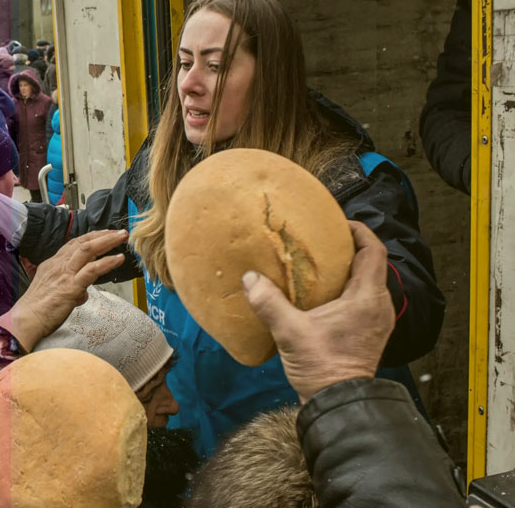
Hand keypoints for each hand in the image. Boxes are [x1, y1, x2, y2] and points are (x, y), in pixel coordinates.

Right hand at [0, 229, 127, 350]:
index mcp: (52, 264)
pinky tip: (118, 258)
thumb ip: (69, 288)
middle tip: (118, 232)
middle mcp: (58, 264)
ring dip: (108, 241)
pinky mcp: (71, 286)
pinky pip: (92, 270)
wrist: (26, 320)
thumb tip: (82, 292)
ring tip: (122, 237)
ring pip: (88, 250)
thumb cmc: (37, 310)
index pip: (73, 245)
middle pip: (83, 243)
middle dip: (102, 235)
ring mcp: (65, 273)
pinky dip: (107, 262)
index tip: (103, 234)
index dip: (90, 238)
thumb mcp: (51, 291)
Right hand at [242, 221, 394, 402]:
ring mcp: (377, 322)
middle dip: (350, 249)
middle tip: (323, 242)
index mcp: (367, 297)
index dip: (359, 231)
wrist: (339, 404)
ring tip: (321, 265)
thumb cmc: (322, 366)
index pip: (373, 251)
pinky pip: (364, 300)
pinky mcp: (370, 334)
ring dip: (349, 271)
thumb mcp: (290, 331)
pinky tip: (324, 296)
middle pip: (371, 264)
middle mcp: (379, 306)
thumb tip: (250, 278)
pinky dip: (348, 290)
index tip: (338, 223)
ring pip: (368, 283)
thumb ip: (269, 302)